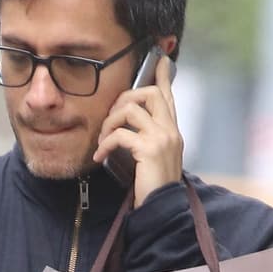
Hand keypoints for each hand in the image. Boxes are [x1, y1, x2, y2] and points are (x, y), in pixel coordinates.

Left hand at [93, 55, 182, 207]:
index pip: (168, 96)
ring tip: (103, 139)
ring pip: (132, 108)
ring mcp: (163, 138)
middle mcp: (171, 131)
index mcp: (172, 132)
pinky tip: (100, 157)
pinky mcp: (150, 149)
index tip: (161, 60)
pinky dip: (105, 144)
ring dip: (110, 121)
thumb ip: (146, 140)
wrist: (161, 211)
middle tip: (110, 117)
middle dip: (124, 99)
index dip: (163, 76)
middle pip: (149, 92)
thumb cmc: (153, 189)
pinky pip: (121, 134)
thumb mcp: (153, 159)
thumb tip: (127, 129)